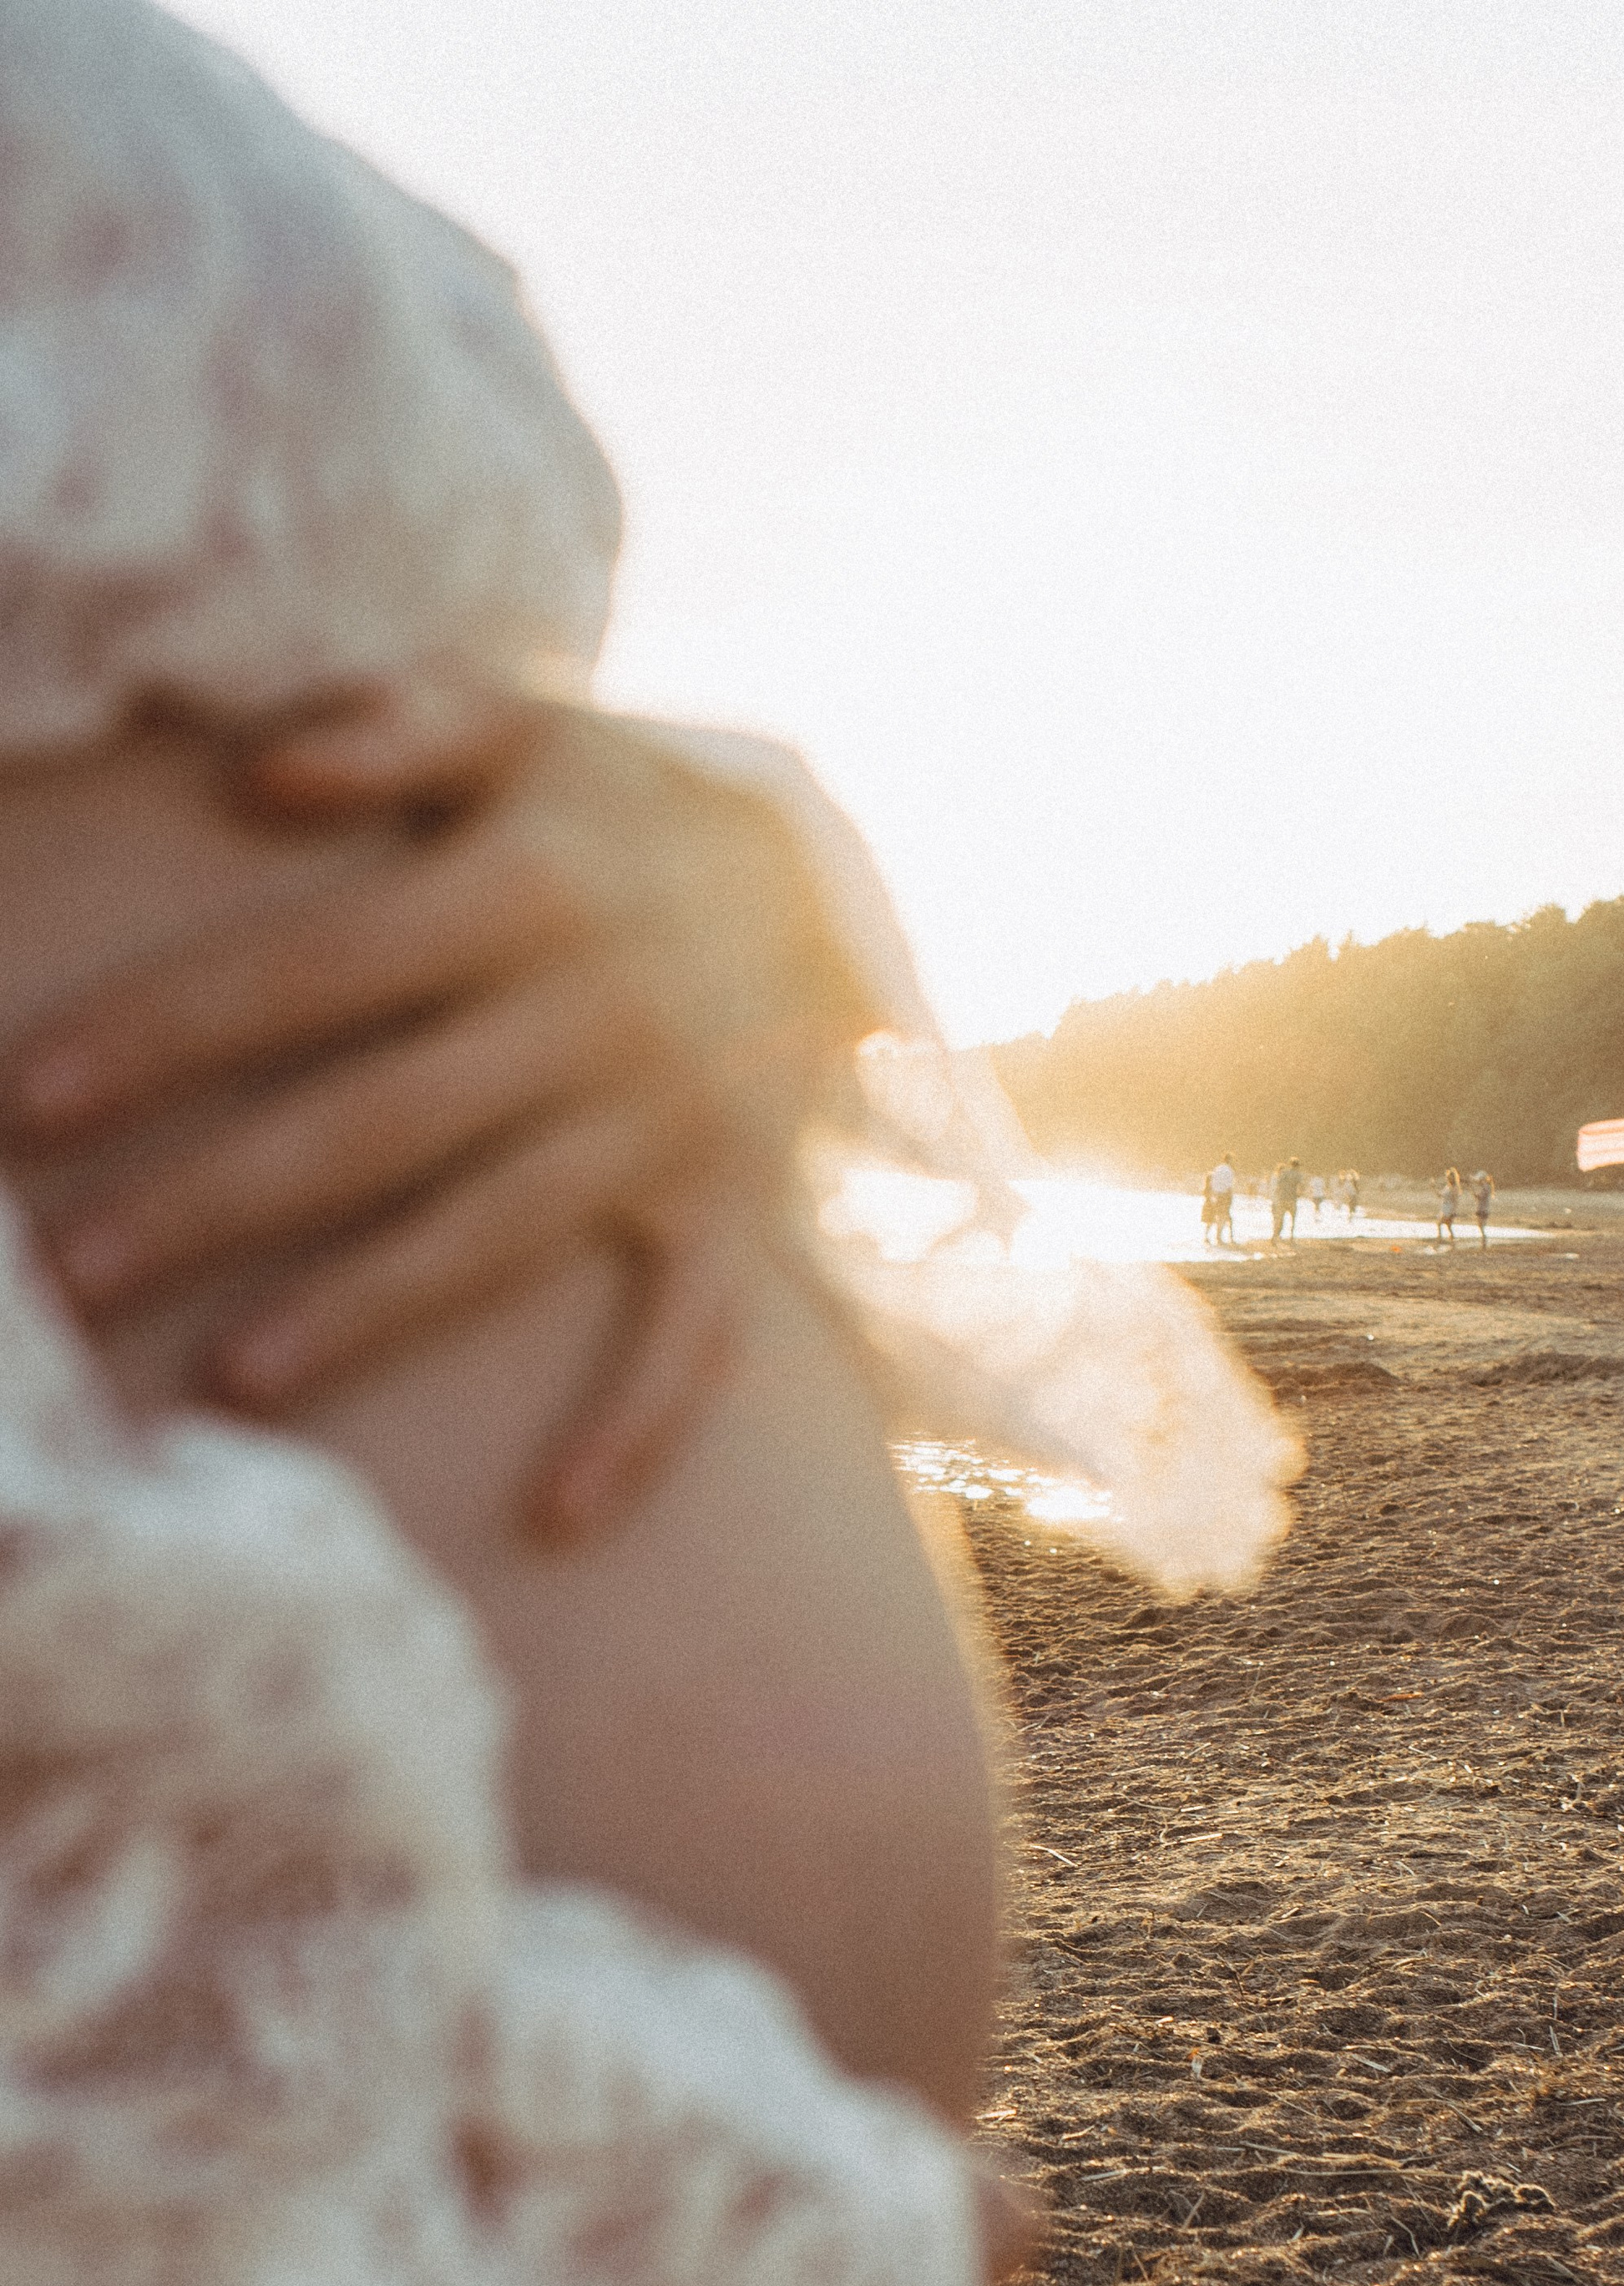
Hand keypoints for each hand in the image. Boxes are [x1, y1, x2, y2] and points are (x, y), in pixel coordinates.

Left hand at [2, 683, 877, 1537]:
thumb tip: (256, 771)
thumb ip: (393, 724)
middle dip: (215, 1200)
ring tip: (231, 1380)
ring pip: (496, 1236)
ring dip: (366, 1310)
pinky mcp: (732, 1215)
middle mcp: (591, 1018)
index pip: (310, 969)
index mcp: (521, 889)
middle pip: (373, 1123)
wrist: (836, 889)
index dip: (169, 1033)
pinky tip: (558, 1517)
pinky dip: (637, 1428)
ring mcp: (667, 1131)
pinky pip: (694, 1338)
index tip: (36, 1096)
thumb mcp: (526, 727)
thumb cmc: (626, 810)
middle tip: (72, 1272)